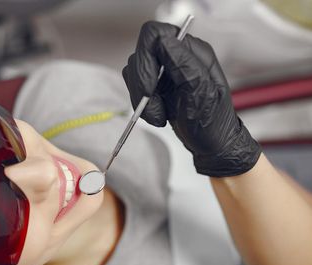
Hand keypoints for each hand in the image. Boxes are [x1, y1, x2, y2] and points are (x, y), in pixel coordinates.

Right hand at [122, 21, 260, 176]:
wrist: (211, 145)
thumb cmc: (212, 124)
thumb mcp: (202, 94)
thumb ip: (184, 65)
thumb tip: (164, 41)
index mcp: (193, 52)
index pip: (155, 35)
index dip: (146, 59)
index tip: (150, 88)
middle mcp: (177, 57)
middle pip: (140, 54)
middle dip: (142, 86)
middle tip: (154, 109)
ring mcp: (165, 71)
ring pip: (134, 72)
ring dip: (141, 99)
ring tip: (158, 115)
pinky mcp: (156, 85)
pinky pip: (135, 86)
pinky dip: (141, 105)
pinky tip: (156, 115)